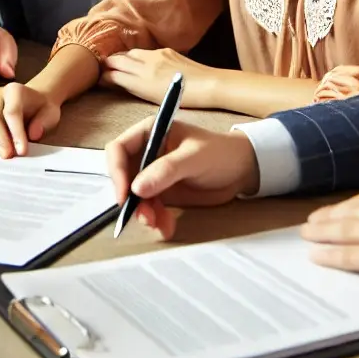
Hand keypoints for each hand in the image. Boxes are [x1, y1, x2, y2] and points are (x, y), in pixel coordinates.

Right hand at [0, 83, 60, 158]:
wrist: (32, 101)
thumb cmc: (40, 109)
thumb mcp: (50, 114)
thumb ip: (43, 123)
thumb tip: (33, 134)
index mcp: (15, 90)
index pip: (12, 112)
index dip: (16, 133)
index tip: (22, 151)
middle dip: (1, 140)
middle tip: (9, 156)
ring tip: (3, 153)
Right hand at [100, 48, 214, 107]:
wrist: (209, 85)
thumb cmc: (184, 100)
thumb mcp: (154, 99)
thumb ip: (136, 89)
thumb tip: (122, 82)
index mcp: (142, 81)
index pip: (115, 75)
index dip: (105, 76)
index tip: (99, 78)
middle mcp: (146, 65)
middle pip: (119, 60)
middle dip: (109, 63)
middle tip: (102, 67)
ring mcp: (157, 56)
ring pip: (132, 53)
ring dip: (122, 57)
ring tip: (116, 61)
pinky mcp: (167, 51)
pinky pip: (146, 51)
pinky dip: (137, 55)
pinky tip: (138, 59)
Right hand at [105, 119, 259, 238]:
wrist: (242, 170)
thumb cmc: (220, 152)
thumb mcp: (194, 158)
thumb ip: (166, 170)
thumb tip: (137, 188)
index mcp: (151, 132)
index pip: (119, 149)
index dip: (116, 171)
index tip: (125, 195)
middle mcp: (148, 151)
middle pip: (124, 176)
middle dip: (131, 198)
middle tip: (145, 216)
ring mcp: (154, 173)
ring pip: (135, 196)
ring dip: (144, 212)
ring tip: (159, 223)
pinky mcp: (162, 191)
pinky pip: (149, 207)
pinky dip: (155, 219)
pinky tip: (167, 226)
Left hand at [300, 184, 358, 296]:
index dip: (351, 206)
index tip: (337, 210)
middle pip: (354, 211)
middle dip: (330, 216)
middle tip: (312, 220)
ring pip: (347, 229)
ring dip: (323, 231)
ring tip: (308, 233)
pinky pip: (350, 255)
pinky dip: (331, 254)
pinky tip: (318, 255)